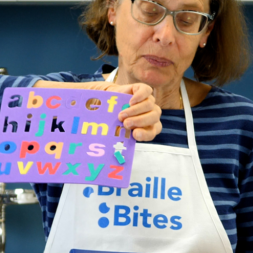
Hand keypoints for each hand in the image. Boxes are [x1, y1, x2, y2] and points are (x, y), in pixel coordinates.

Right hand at [32, 79, 162, 141]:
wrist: (97, 102)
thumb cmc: (103, 122)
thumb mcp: (108, 134)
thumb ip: (111, 144)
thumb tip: (99, 163)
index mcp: (146, 126)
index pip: (153, 130)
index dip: (147, 133)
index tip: (134, 135)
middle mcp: (148, 114)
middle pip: (154, 117)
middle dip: (140, 121)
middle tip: (125, 124)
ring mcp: (145, 101)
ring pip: (150, 105)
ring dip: (136, 111)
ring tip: (121, 114)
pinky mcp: (139, 89)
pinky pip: (147, 90)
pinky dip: (140, 96)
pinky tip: (130, 101)